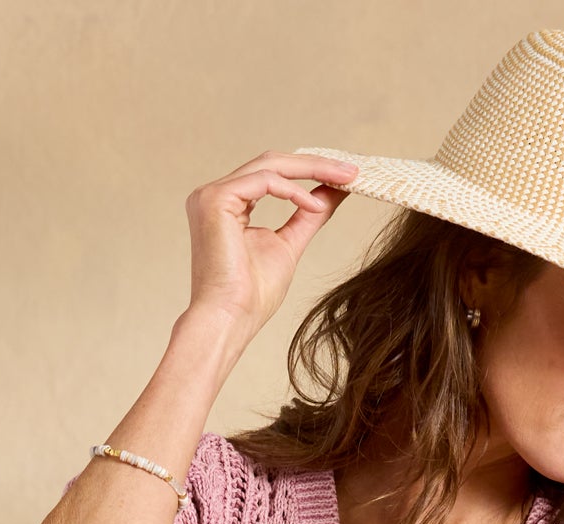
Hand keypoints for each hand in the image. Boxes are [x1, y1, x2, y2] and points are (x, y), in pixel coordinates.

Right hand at [184, 150, 357, 337]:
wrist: (229, 320)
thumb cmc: (251, 296)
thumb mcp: (290, 245)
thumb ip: (308, 216)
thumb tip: (334, 191)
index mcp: (229, 204)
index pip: (273, 174)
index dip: (310, 171)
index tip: (346, 178)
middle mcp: (216, 194)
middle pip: (273, 162)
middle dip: (316, 164)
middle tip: (352, 171)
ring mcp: (211, 195)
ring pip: (269, 165)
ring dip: (311, 170)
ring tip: (344, 181)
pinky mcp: (215, 200)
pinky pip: (263, 181)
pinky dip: (294, 191)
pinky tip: (315, 205)